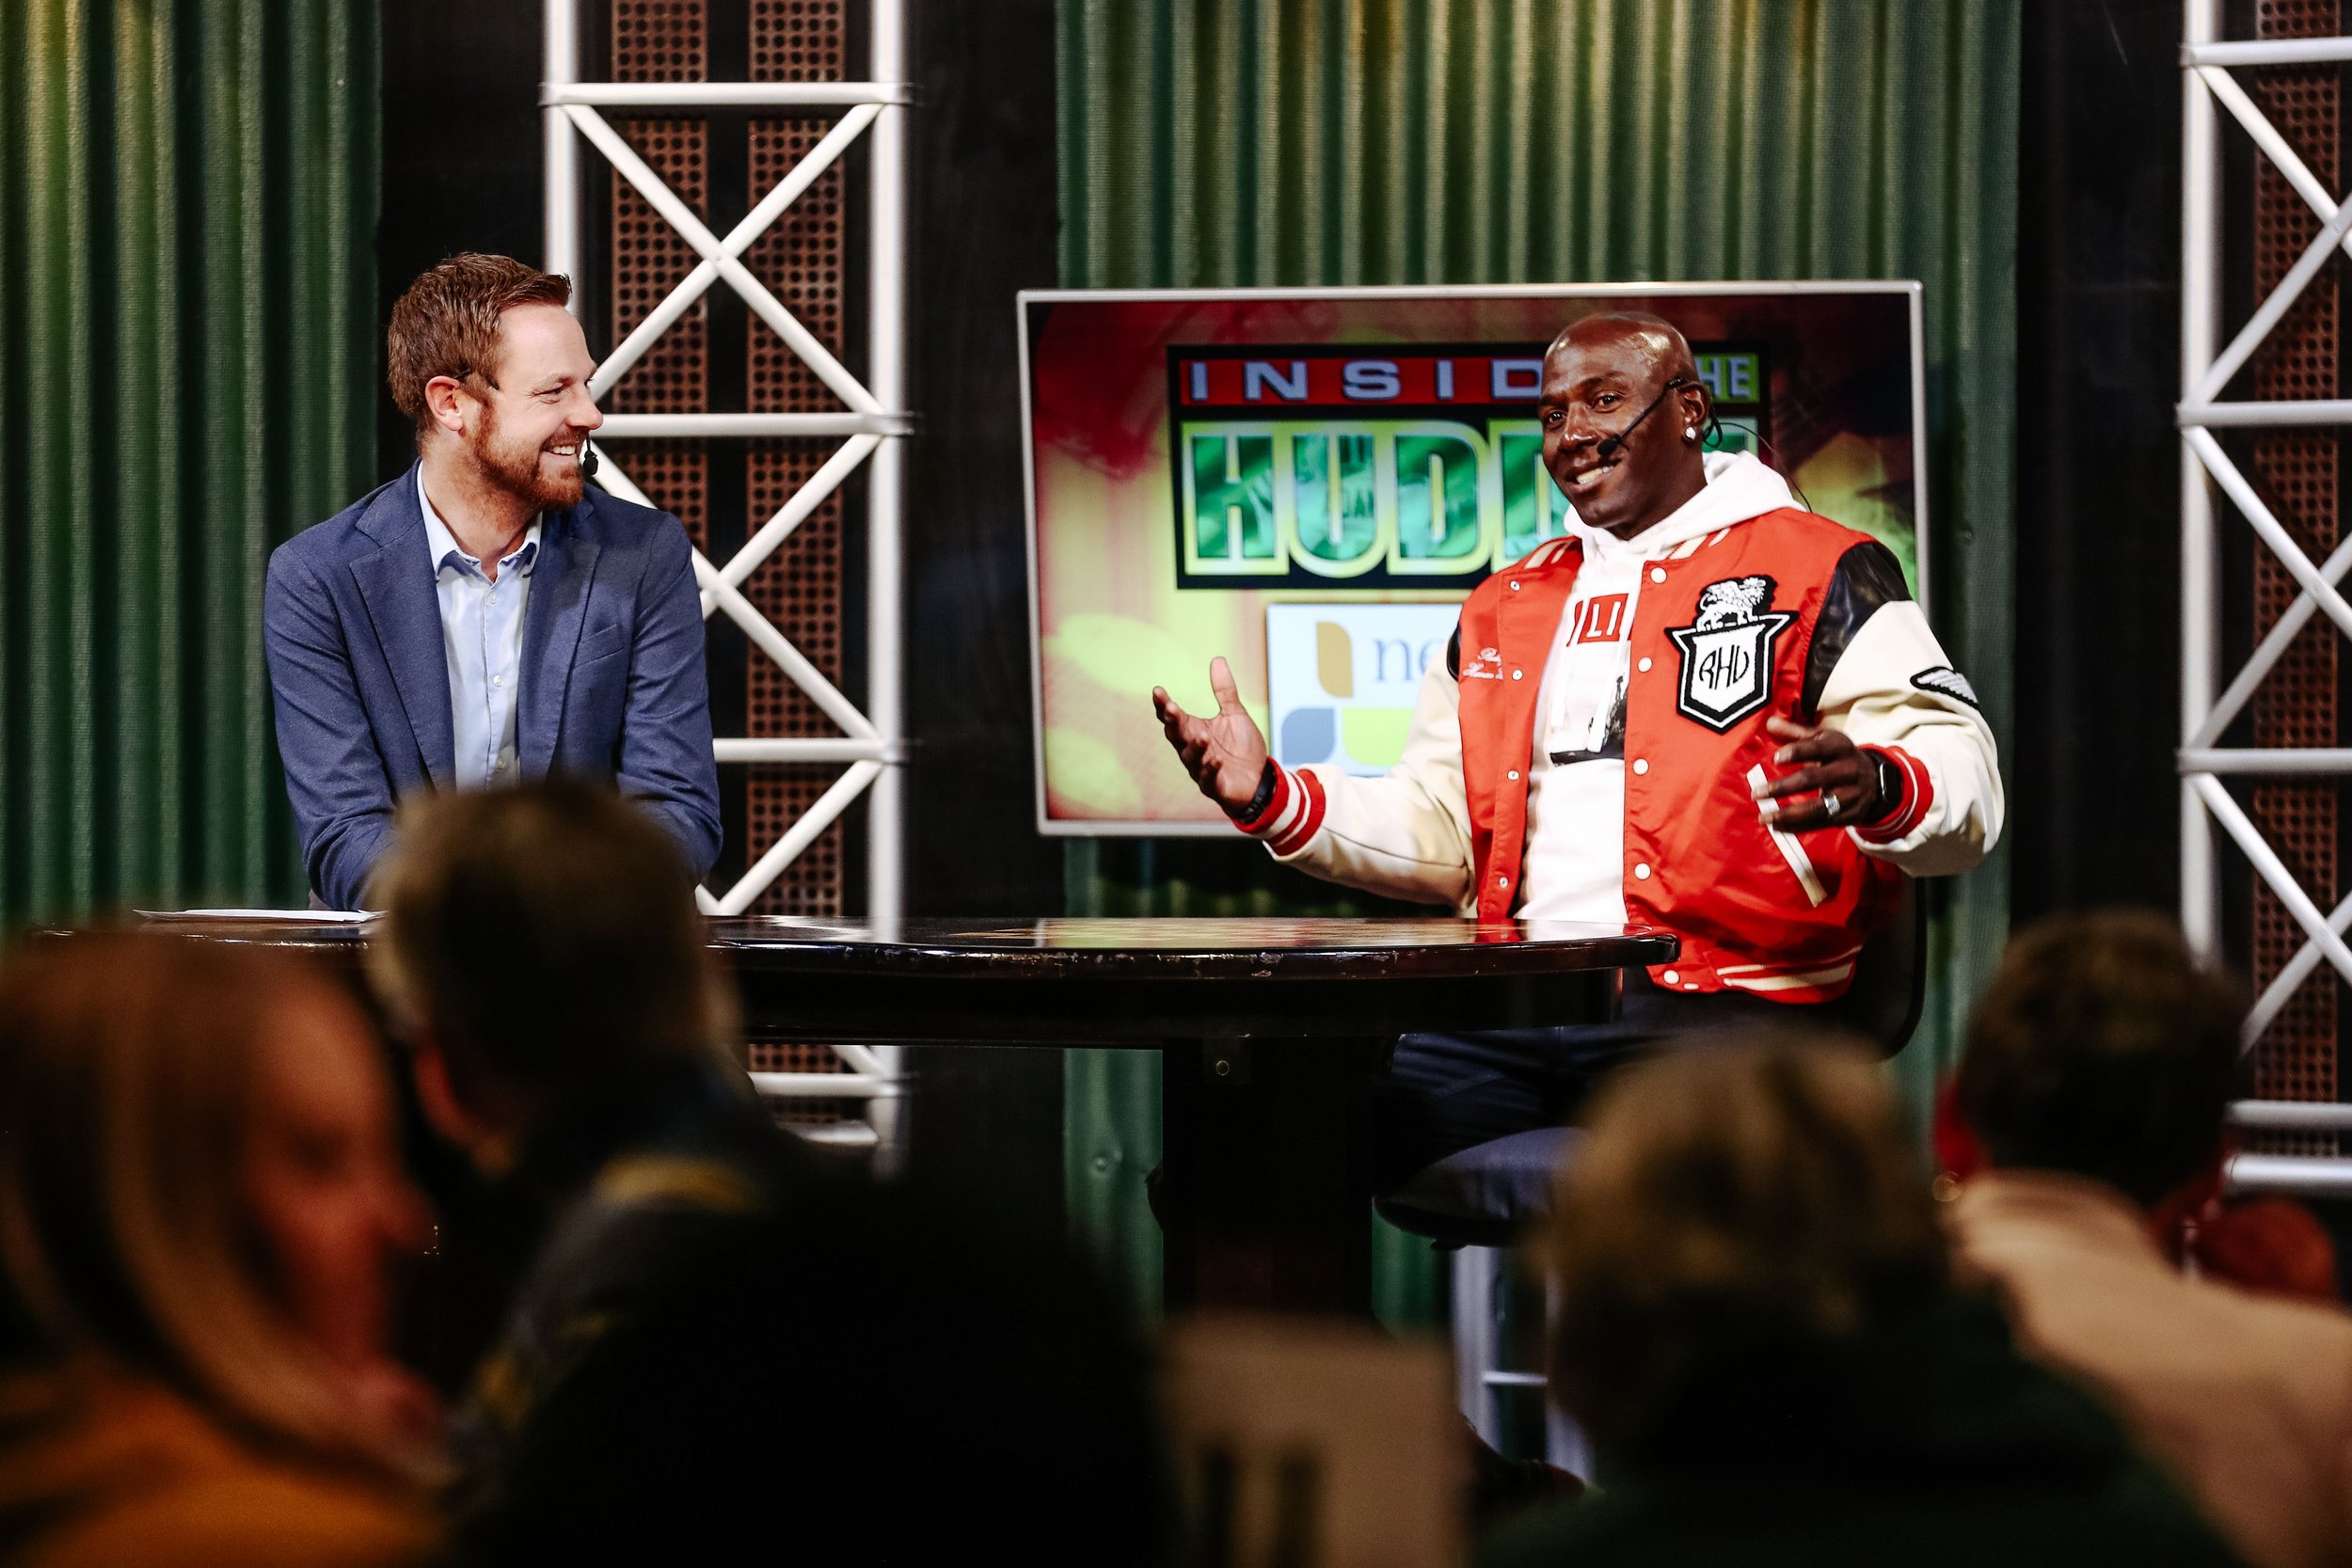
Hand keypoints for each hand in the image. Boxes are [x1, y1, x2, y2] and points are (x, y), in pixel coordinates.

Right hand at [1152, 657, 1270, 814]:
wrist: (1259, 780)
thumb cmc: (1242, 748)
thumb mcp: (1235, 714)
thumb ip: (1225, 690)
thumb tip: (1217, 659)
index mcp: (1193, 731)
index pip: (1173, 717)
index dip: (1163, 705)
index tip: (1158, 690)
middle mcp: (1192, 750)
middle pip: (1176, 735)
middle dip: (1174, 722)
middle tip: (1172, 708)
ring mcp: (1201, 769)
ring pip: (1191, 757)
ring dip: (1195, 747)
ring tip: (1202, 736)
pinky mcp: (1215, 786)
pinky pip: (1209, 778)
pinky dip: (1212, 769)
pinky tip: (1218, 760)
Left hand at [1751, 716, 1878, 831]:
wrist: (1876, 779)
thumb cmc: (1838, 755)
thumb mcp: (1824, 739)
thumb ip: (1796, 732)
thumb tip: (1769, 722)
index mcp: (1840, 748)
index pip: (1818, 749)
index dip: (1797, 752)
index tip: (1776, 759)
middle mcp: (1848, 771)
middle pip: (1813, 779)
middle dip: (1783, 787)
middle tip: (1756, 794)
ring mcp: (1851, 795)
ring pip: (1818, 807)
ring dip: (1788, 814)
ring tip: (1763, 817)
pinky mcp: (1851, 815)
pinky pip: (1822, 823)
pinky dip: (1798, 827)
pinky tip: (1778, 827)